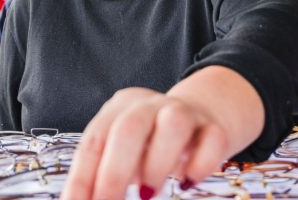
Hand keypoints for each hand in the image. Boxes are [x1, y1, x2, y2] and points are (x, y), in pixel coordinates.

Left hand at [61, 87, 229, 199]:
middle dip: (114, 173)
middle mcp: (150, 106)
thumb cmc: (152, 142)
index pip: (93, 141)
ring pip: (173, 124)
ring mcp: (185, 113)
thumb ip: (105, 176)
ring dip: (157, 164)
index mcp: (119, 109)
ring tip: (148, 194)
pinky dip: (200, 164)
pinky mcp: (214, 128)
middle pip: (128, 129)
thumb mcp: (125, 154)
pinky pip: (213, 139)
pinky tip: (188, 181)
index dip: (82, 178)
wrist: (204, 114)